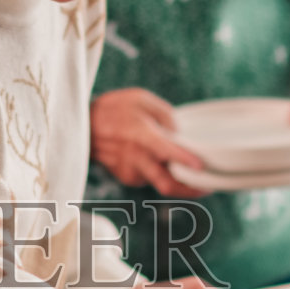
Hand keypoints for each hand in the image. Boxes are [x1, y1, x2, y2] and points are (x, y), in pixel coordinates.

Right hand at [89, 88, 209, 196]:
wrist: (83, 127)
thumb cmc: (114, 109)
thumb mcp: (139, 98)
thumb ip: (165, 113)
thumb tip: (180, 135)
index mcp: (139, 133)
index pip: (164, 150)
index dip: (184, 159)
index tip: (201, 167)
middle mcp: (135, 156)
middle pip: (166, 183)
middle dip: (190, 190)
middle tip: (206, 187)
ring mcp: (130, 171)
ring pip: (162, 184)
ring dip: (177, 179)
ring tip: (186, 168)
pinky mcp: (127, 178)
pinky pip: (152, 179)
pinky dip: (161, 173)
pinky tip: (157, 160)